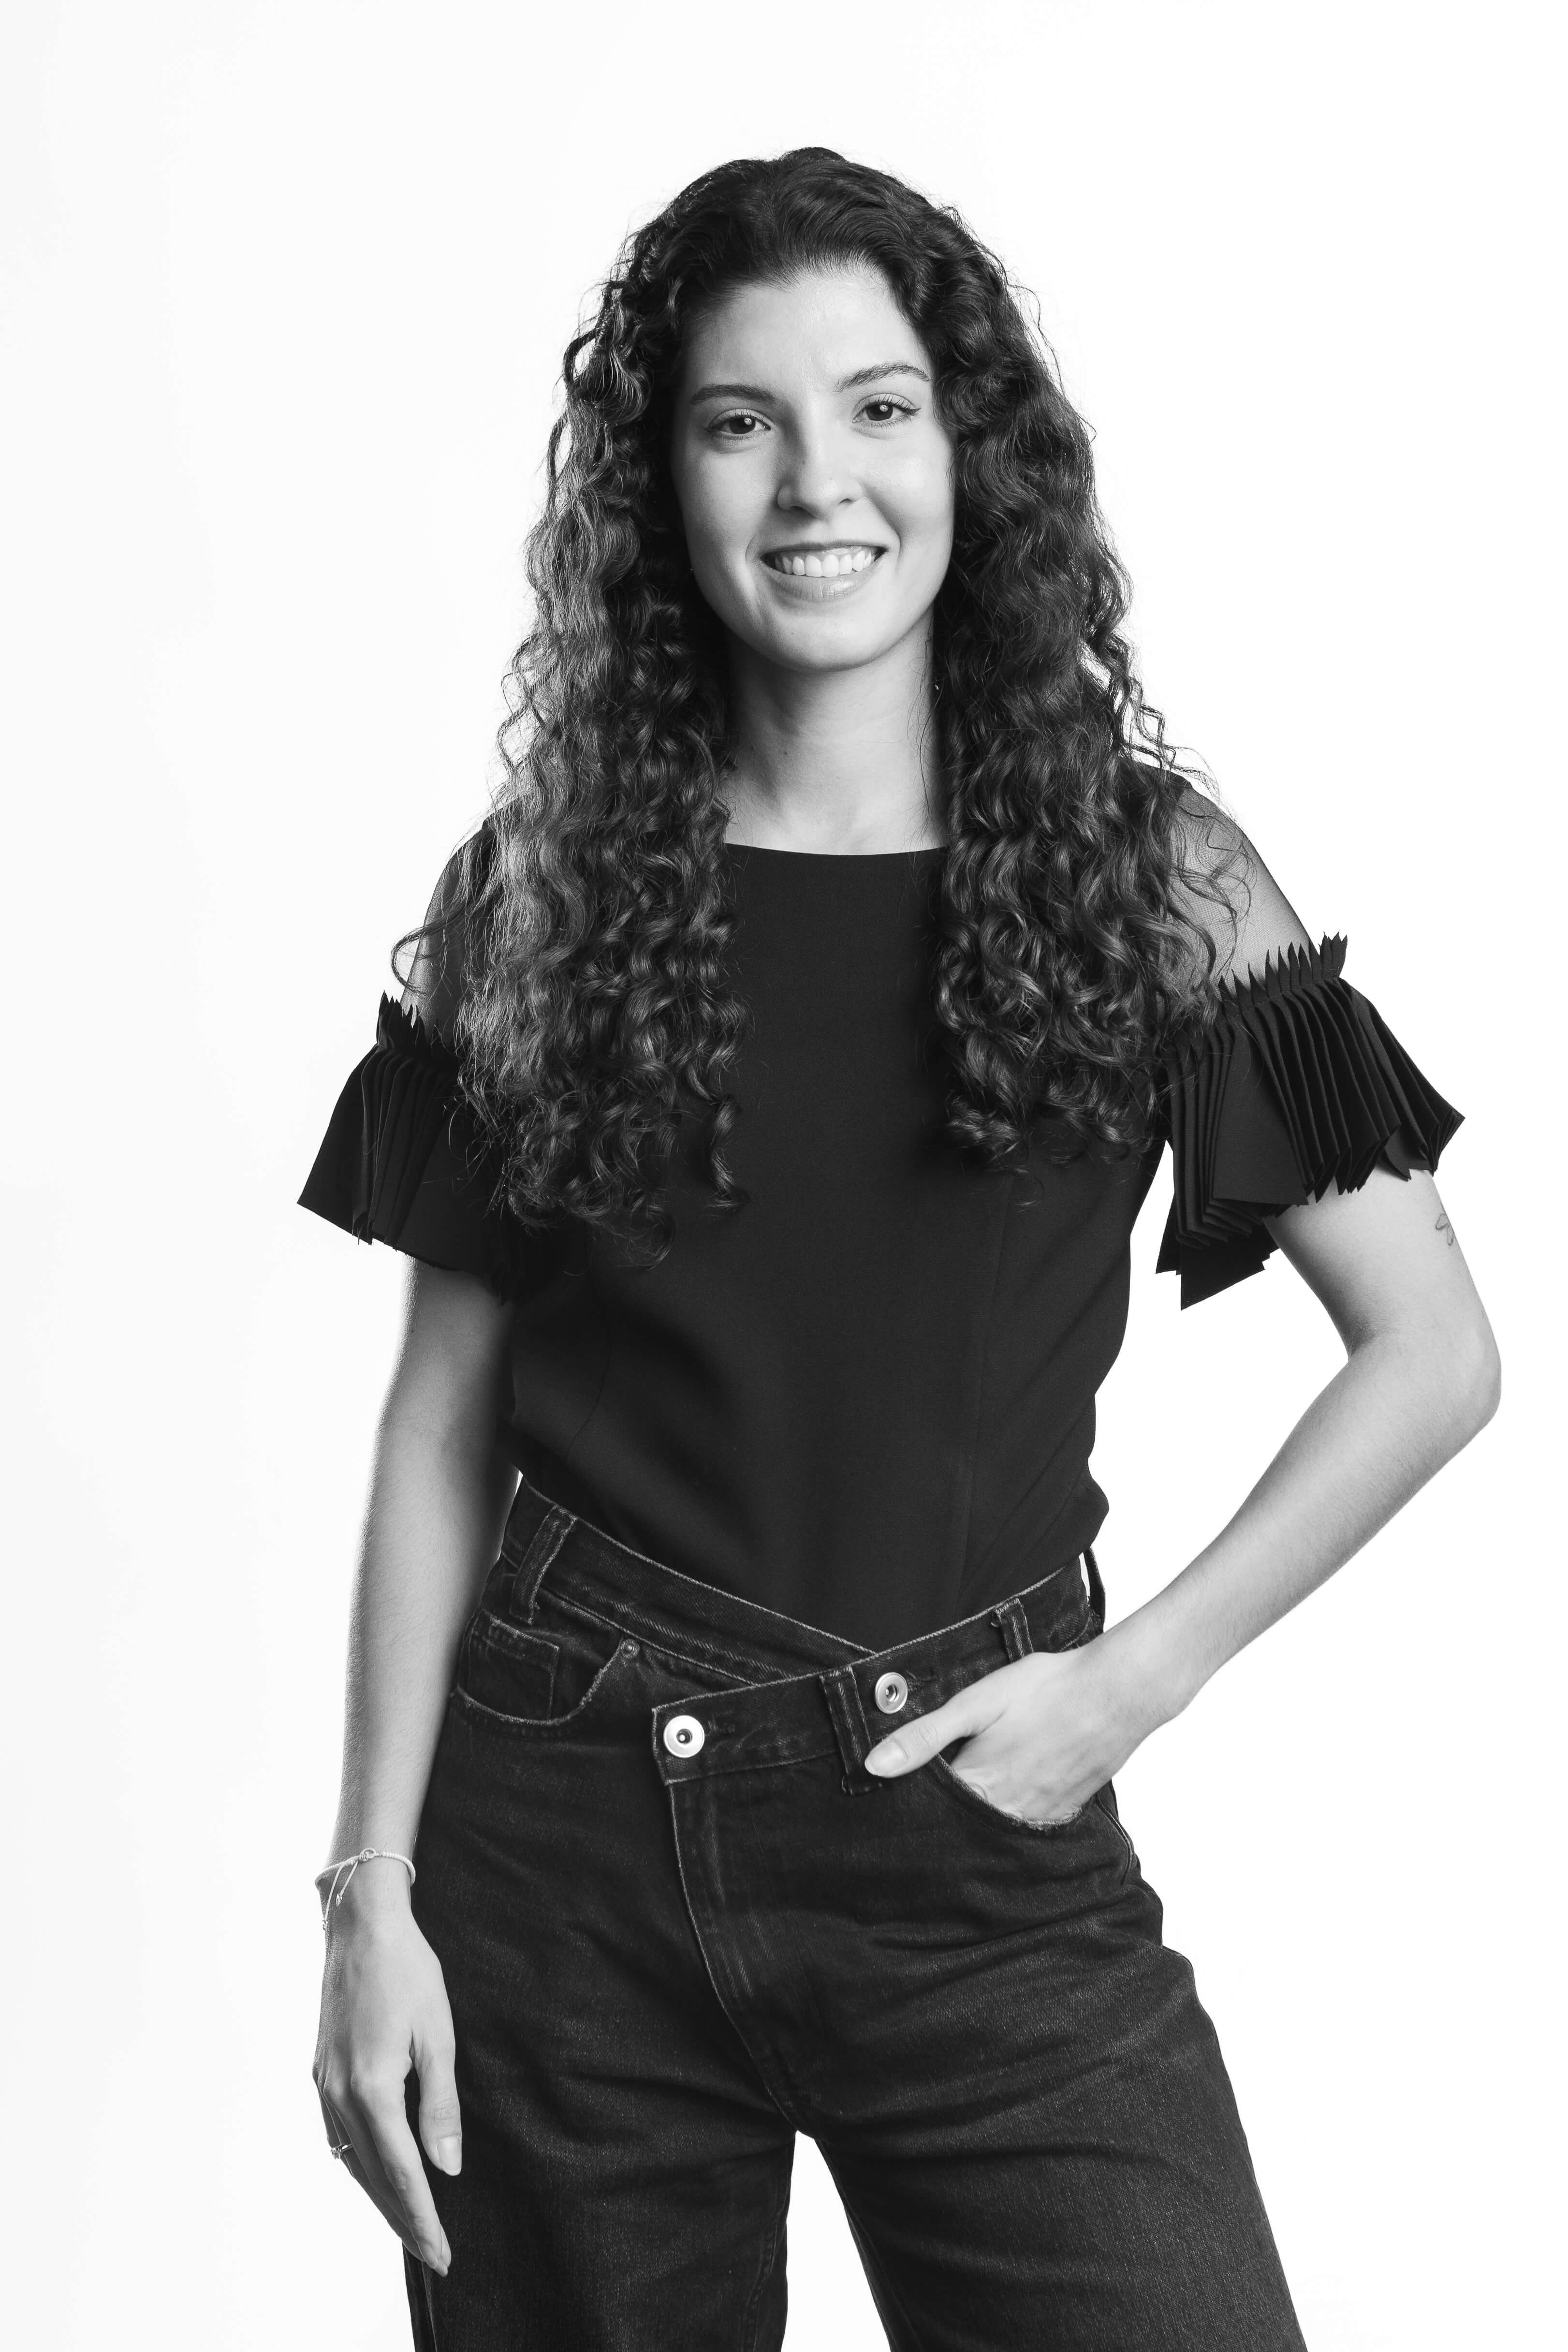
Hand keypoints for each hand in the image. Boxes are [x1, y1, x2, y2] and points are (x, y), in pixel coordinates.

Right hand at [312, 1870, 460, 2274]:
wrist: (360, 1926)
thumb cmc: (407, 1971)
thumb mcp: (438, 2034)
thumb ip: (440, 2105)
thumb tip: (447, 2166)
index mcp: (371, 2088)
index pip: (403, 2172)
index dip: (424, 2217)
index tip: (443, 2252)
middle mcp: (339, 2095)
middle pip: (373, 2177)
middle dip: (404, 2220)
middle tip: (434, 2255)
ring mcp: (323, 2086)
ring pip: (352, 2161)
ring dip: (380, 2197)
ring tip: (410, 2226)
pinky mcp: (320, 2073)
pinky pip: (338, 2136)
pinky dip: (361, 2165)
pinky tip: (377, 2174)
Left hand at [863, 1628, 1158, 1824]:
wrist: (1116, 1693)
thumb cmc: (1046, 1690)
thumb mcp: (975, 1704)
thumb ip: (924, 1737)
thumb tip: (874, 1766)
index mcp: (979, 1785)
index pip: (930, 1812)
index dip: (909, 1805)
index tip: (889, 1806)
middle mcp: (1006, 1811)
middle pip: (961, 1828)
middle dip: (941, 1821)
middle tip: (922, 1815)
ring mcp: (1039, 1815)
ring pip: (994, 1831)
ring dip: (976, 1822)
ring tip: (967, 1801)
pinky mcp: (1063, 1810)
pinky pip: (1027, 1827)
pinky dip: (1010, 1819)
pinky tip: (1007, 1799)